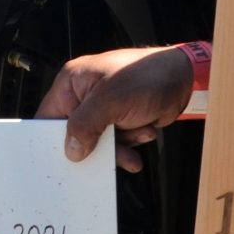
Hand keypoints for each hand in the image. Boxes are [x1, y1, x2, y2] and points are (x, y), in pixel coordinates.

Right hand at [34, 46, 196, 170]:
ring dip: (119, 146)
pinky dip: (131, 142)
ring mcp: (103, 107)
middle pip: (76, 133)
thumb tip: (71, 150)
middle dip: (94, 146)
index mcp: (72, 82)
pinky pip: (116, 141)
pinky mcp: (119, 118)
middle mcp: (84, 94)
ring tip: (135, 138)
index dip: (54, 139)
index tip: (63, 158)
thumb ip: (85, 125)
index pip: (49, 116)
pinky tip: (144, 130)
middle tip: (107, 154)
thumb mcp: (111, 101)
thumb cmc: (148, 75)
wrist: (184, 79)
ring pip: (98, 141)